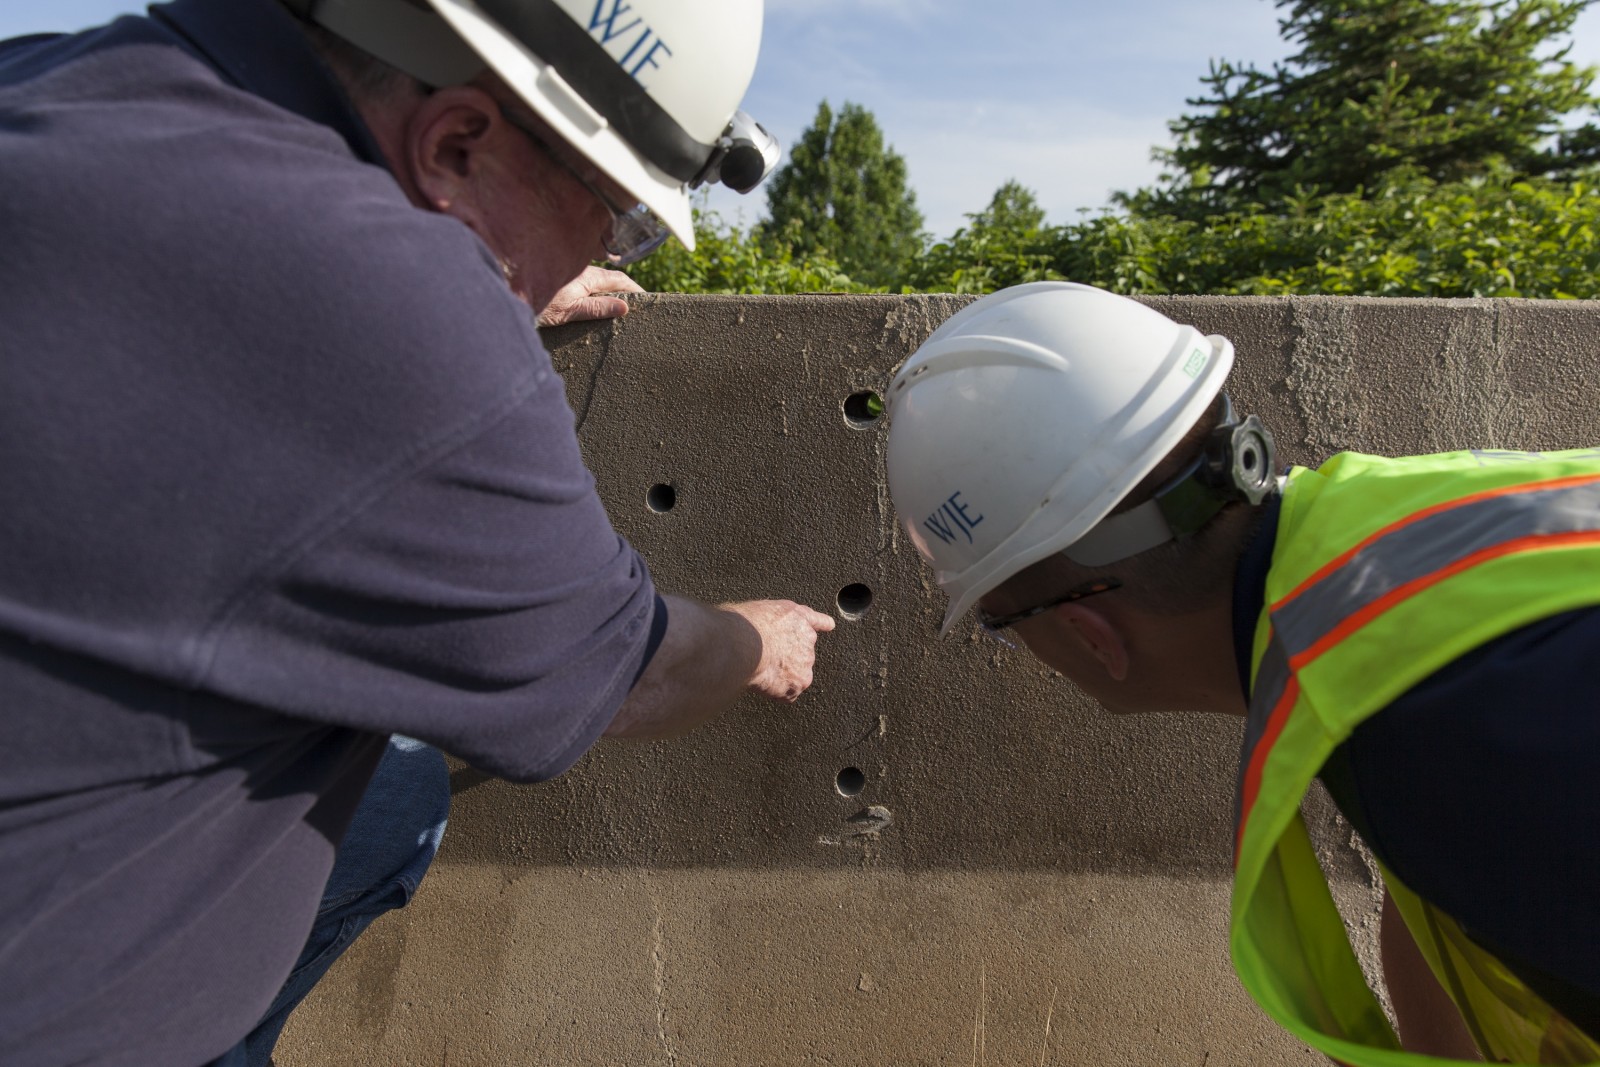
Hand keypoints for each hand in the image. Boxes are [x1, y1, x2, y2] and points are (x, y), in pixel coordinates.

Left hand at [537, 265, 644, 325]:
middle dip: (623, 289)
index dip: (634, 289)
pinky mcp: (557, 281)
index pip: (619, 279)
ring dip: (606, 291)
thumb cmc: (536, 303)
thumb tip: (625, 307)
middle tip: (635, 305)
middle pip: (608, 279)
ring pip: (594, 281)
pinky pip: (582, 285)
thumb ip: (598, 308)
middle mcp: (579, 271)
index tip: (647, 299)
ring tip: (616, 307)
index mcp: (587, 276)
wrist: (505, 290)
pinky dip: (592, 294)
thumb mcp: (571, 310)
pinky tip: (589, 304)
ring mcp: (568, 275)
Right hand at [721, 599, 836, 702]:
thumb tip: (770, 625)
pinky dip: (778, 692)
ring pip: (796, 674)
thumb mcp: (763, 608)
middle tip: (765, 656)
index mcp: (799, 618)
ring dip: (783, 675)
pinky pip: (789, 693)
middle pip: (801, 653)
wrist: (748, 645)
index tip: (829, 624)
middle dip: (786, 657)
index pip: (815, 620)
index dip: (822, 623)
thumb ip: (776, 618)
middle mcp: (807, 640)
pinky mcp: (798, 684)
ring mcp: (805, 664)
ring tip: (762, 669)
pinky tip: (766, 683)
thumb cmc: (750, 625)